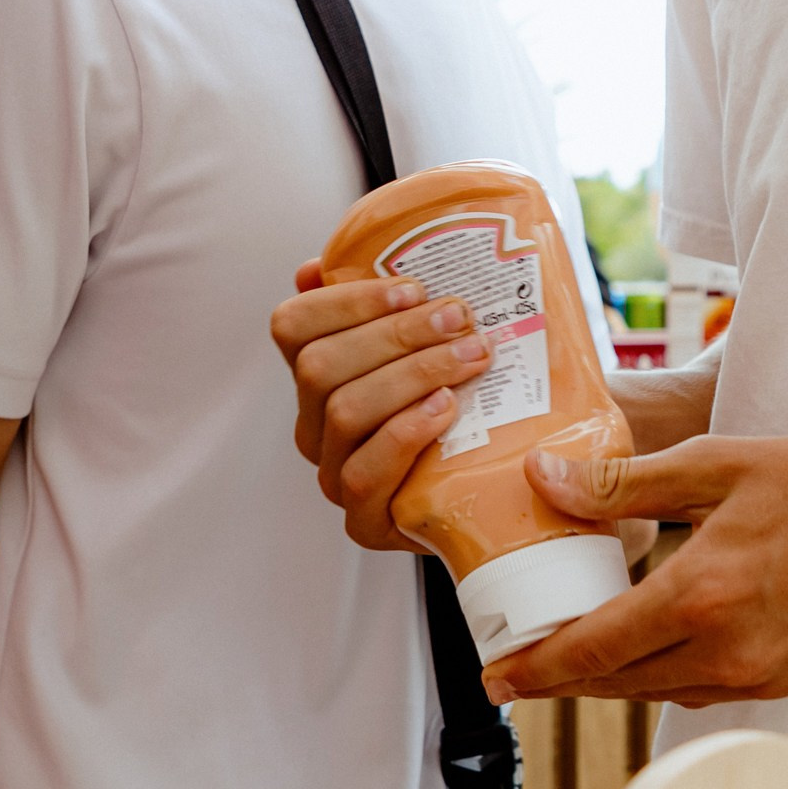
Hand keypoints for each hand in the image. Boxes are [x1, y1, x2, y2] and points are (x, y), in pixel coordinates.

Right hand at [268, 263, 494, 550]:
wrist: (496, 493)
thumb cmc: (464, 407)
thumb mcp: (432, 348)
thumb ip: (385, 305)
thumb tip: (312, 267)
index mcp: (316, 376)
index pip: (292, 326)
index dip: (345, 300)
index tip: (413, 287)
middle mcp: (314, 425)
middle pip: (320, 366)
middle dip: (394, 334)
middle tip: (459, 317)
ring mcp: (334, 475)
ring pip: (345, 412)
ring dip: (412, 375)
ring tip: (470, 356)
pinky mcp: (365, 521)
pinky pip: (365, 473)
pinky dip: (406, 432)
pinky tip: (448, 409)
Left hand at [487, 430, 787, 708]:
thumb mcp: (720, 464)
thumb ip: (626, 482)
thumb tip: (546, 481)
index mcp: (701, 593)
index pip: (593, 648)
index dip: (536, 669)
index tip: (495, 678)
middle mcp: (726, 649)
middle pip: (616, 683)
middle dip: (562, 678)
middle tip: (518, 668)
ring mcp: (759, 674)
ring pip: (657, 693)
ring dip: (611, 679)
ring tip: (575, 652)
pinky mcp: (785, 681)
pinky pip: (701, 691)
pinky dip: (664, 675)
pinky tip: (651, 646)